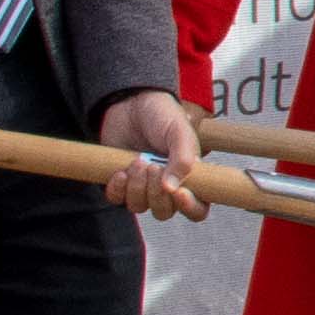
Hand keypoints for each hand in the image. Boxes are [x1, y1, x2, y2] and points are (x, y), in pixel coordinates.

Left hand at [92, 88, 209, 221]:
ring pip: (140, 207)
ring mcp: (143, 187)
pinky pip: (117, 200)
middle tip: (153, 165)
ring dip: (136, 187)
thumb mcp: (179, 131)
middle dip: (156, 192)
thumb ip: (183, 159)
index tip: (178, 192)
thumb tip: (171, 189)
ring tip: (137, 161)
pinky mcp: (121, 184)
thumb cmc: (161, 115)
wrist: (130, 103)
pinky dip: (118, 188)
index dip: (190, 207)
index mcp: (190, 178)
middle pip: (165, 211)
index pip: (198, 209)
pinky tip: (120, 170)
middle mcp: (168, 187)